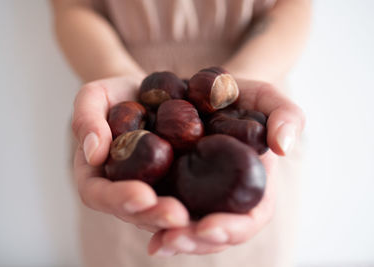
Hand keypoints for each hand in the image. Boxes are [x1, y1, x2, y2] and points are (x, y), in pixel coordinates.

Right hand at [72, 76, 189, 231]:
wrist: (148, 93)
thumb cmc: (116, 95)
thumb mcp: (94, 96)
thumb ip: (86, 119)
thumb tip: (93, 153)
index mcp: (96, 175)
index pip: (100, 195)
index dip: (119, 199)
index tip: (143, 195)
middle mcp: (124, 190)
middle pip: (134, 213)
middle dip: (155, 216)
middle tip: (177, 215)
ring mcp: (152, 191)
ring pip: (161, 216)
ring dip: (178, 220)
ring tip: (197, 217)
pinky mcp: (177, 186)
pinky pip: (187, 202)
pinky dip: (200, 209)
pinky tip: (219, 210)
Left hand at [147, 79, 304, 255]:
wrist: (201, 88)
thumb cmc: (238, 96)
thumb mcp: (266, 97)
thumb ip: (287, 116)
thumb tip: (283, 147)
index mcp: (250, 187)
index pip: (248, 220)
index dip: (232, 229)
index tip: (209, 227)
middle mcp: (220, 199)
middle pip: (211, 234)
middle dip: (193, 241)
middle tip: (173, 238)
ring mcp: (192, 195)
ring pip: (182, 228)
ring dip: (169, 237)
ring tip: (156, 240)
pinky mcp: (166, 185)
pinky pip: (155, 206)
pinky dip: (145, 213)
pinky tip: (135, 213)